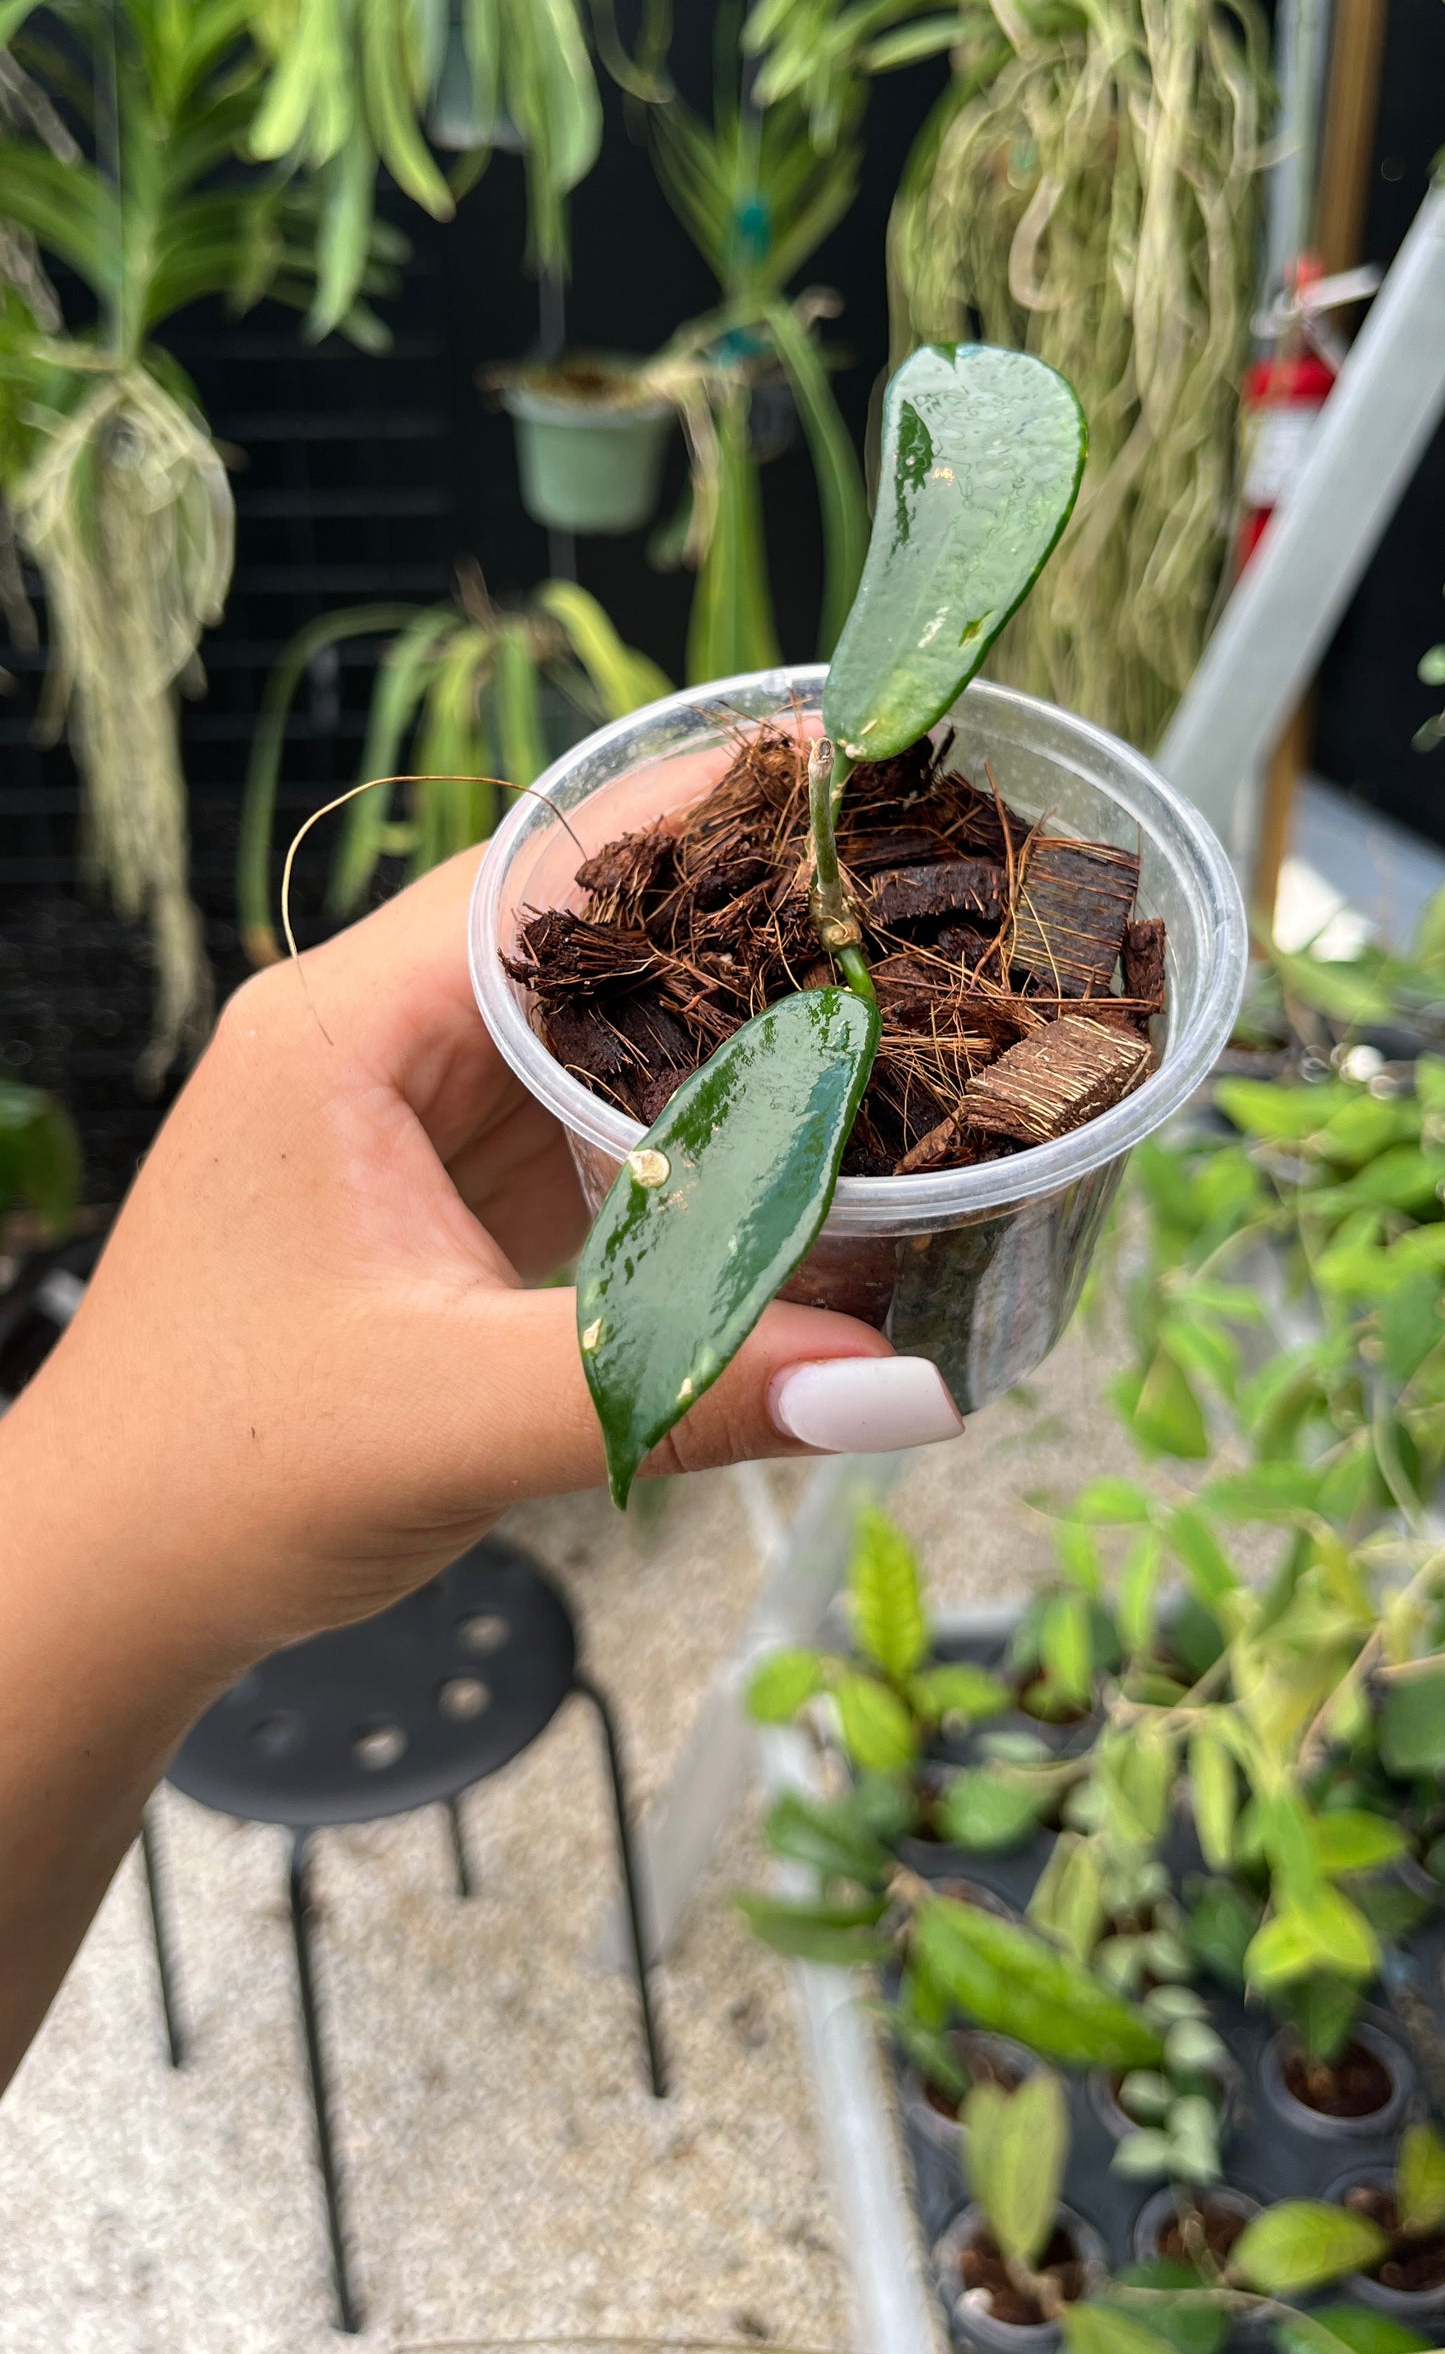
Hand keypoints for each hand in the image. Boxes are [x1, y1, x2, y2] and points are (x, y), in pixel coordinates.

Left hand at [5, 847, 961, 1679]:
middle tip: (911, 896)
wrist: (109, 1582)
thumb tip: (902, 1384)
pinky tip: (790, 1139)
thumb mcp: (452, 1420)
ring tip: (888, 996)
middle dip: (739, 914)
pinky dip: (682, 1128)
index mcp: (339, 1031)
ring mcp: (401, 1114)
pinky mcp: (434, 1189)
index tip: (852, 781)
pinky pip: (579, 1122)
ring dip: (718, 1025)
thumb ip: (678, 1391)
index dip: (701, 819)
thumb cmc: (217, 1479)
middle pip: (582, 932)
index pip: (544, 866)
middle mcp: (368, 1041)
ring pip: (589, 1030)